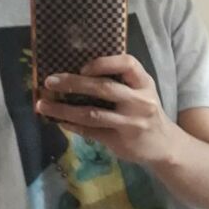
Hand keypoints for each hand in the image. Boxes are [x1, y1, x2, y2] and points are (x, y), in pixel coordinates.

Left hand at [36, 54, 173, 164]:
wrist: (164, 146)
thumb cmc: (146, 112)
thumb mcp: (142, 92)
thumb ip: (121, 81)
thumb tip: (79, 71)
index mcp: (144, 83)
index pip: (127, 64)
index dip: (103, 63)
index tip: (83, 67)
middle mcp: (140, 101)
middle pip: (104, 88)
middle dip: (73, 83)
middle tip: (50, 81)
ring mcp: (130, 122)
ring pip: (92, 113)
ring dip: (64, 109)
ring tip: (43, 105)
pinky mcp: (120, 140)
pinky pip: (91, 131)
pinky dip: (72, 125)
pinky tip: (59, 120)